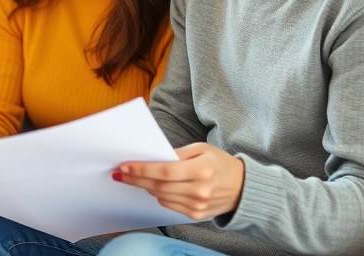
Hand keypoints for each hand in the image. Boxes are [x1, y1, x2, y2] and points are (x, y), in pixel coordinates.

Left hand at [114, 143, 244, 220]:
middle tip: (120, 173)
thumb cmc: (220, 163)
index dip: (142, 170)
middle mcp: (200, 190)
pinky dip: (159, 196)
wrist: (243, 188)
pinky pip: (169, 205)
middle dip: (136, 180)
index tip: (125, 166)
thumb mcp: (202, 149)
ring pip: (162, 197)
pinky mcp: (196, 215)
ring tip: (133, 178)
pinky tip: (155, 187)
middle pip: (160, 186)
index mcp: (203, 170)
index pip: (165, 172)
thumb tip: (152, 157)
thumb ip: (178, 153)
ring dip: (145, 187)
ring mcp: (198, 205)